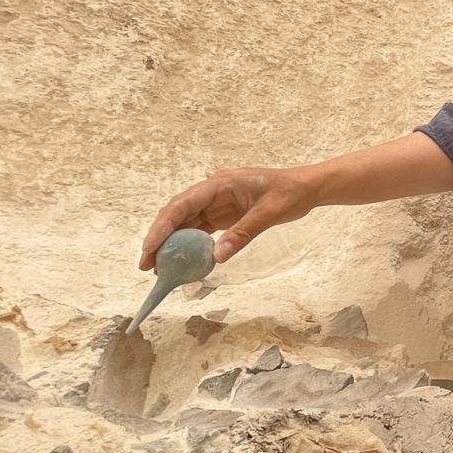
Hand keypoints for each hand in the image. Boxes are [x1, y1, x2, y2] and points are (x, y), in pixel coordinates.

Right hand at [138, 167, 317, 269]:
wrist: (306, 188)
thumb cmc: (289, 194)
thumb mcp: (268, 214)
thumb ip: (242, 234)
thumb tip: (216, 257)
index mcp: (219, 184)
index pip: (182, 204)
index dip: (162, 226)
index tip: (149, 247)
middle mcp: (212, 191)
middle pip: (178, 214)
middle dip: (159, 238)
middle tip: (146, 264)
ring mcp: (216, 203)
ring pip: (186, 223)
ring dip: (172, 244)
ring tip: (158, 269)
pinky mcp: (223, 214)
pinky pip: (200, 230)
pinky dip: (190, 246)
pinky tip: (182, 263)